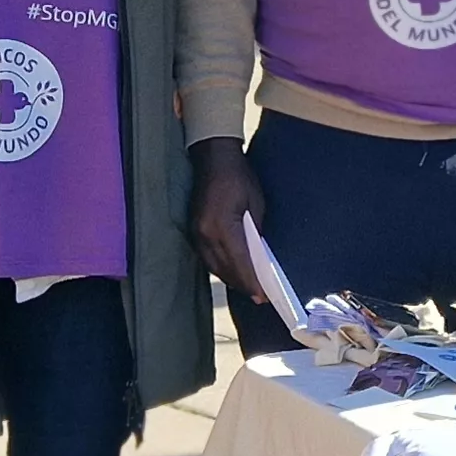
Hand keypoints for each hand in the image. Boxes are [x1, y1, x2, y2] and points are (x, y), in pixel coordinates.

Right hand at [186, 136, 269, 304]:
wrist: (212, 158)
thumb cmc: (239, 177)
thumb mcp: (256, 204)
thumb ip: (255, 232)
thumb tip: (259, 255)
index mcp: (223, 226)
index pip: (239, 262)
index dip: (251, 281)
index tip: (262, 296)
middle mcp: (205, 234)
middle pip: (224, 269)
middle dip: (242, 284)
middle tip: (258, 297)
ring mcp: (197, 233)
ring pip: (213, 265)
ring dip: (230, 278)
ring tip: (247, 287)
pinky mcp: (193, 230)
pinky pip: (207, 257)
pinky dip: (220, 267)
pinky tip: (231, 271)